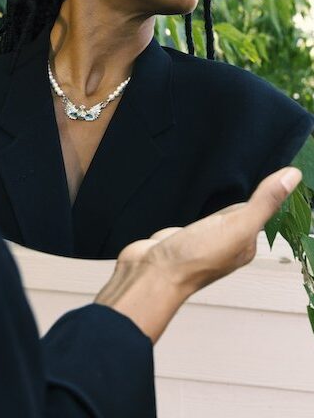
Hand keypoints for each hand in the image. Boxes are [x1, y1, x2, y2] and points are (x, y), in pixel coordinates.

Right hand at [96, 166, 301, 342]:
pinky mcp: (180, 237)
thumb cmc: (194, 257)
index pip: (259, 211)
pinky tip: (193, 200)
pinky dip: (196, 206)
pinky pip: (194, 216)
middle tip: (250, 170)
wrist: (150, 274)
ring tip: (222, 181)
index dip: (263, 190)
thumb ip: (263, 202)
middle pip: (238, 212)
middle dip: (242, 194)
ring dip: (218, 201)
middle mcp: (226, 243)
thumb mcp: (236, 225)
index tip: (271, 169)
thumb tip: (292, 176)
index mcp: (245, 243)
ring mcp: (202, 241)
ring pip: (216, 214)